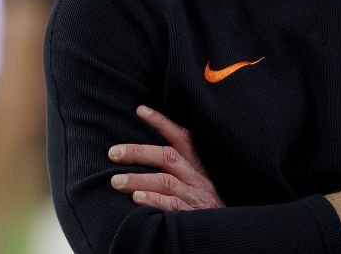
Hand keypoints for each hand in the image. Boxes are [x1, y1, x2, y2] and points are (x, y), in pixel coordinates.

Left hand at [108, 105, 224, 211]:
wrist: (227, 229)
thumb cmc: (209, 204)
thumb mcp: (201, 181)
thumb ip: (181, 168)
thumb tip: (148, 154)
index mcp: (199, 165)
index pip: (181, 137)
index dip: (162, 122)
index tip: (141, 110)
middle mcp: (197, 177)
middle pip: (168, 157)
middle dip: (139, 152)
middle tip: (113, 152)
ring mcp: (196, 196)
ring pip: (166, 181)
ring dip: (139, 179)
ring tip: (116, 181)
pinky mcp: (194, 215)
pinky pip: (172, 205)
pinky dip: (154, 200)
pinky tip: (137, 199)